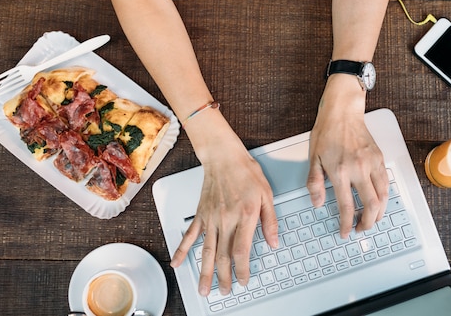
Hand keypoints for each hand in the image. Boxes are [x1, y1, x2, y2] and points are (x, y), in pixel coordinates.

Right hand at [170, 130, 277, 296]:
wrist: (223, 156)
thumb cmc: (245, 172)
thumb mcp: (267, 194)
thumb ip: (270, 220)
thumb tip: (273, 242)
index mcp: (244, 216)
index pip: (241, 251)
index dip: (241, 270)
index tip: (243, 280)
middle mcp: (225, 219)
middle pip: (222, 256)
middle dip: (223, 278)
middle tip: (224, 292)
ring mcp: (210, 218)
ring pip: (206, 250)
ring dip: (204, 272)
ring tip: (203, 289)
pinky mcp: (200, 214)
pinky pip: (190, 235)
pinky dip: (182, 250)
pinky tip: (177, 262)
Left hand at [307, 78, 388, 237]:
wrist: (343, 112)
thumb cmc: (327, 132)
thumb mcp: (313, 158)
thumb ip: (315, 183)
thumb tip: (317, 203)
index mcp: (339, 171)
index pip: (346, 206)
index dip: (346, 223)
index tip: (345, 231)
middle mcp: (358, 169)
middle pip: (370, 205)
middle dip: (367, 223)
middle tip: (361, 229)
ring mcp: (372, 163)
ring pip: (383, 196)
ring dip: (379, 213)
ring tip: (372, 219)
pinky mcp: (380, 158)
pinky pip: (386, 183)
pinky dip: (385, 197)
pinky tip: (379, 201)